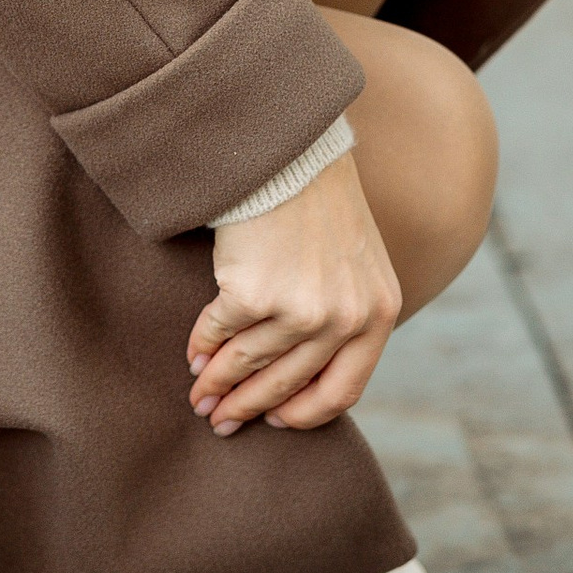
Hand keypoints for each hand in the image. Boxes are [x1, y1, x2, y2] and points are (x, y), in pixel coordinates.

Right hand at [187, 151, 398, 436]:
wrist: (290, 151)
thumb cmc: (320, 201)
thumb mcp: (357, 261)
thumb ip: (344, 314)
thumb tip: (301, 375)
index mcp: (378, 313)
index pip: (343, 390)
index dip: (305, 414)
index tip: (277, 421)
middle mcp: (344, 319)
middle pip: (289, 384)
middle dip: (249, 407)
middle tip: (221, 420)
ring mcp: (300, 310)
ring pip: (249, 364)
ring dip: (218, 385)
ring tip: (200, 396)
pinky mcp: (253, 295)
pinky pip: (219, 333)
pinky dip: (202, 348)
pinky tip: (193, 355)